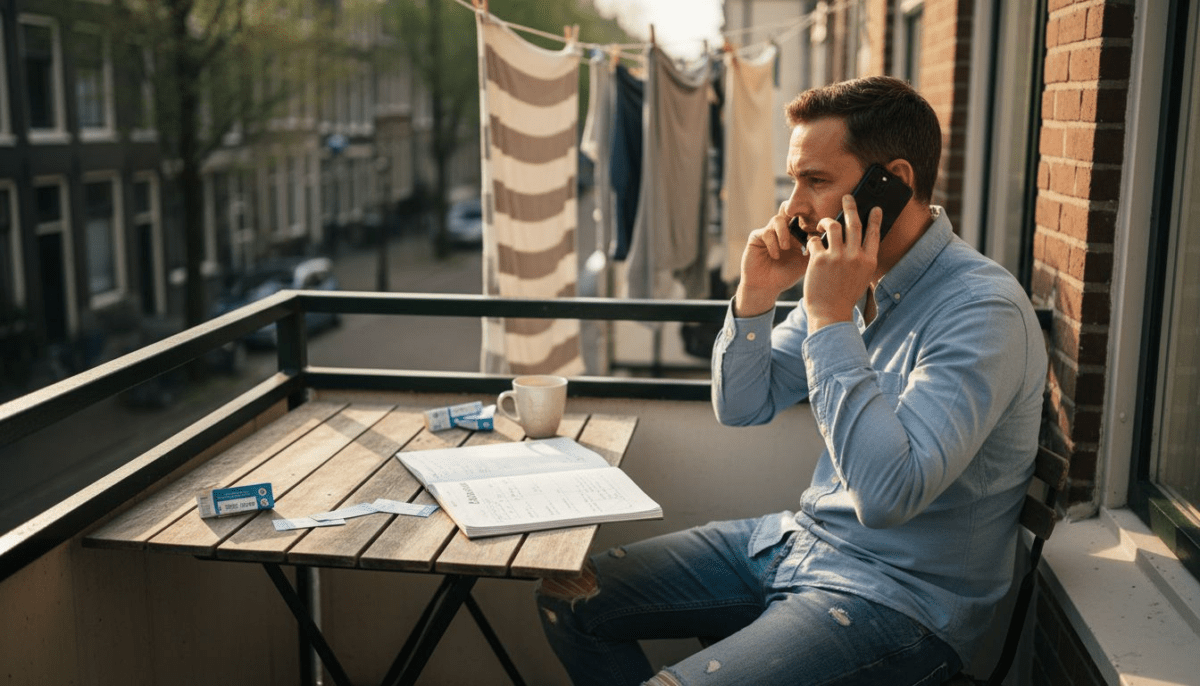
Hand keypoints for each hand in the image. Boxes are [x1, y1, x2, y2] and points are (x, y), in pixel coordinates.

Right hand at [734, 202, 809, 316]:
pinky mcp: (756, 237)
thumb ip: (814, 250)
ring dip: (784, 233)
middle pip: (789, 210)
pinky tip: (775, 256)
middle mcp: (782, 231)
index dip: (810, 220)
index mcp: (796, 235)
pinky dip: (773, 243)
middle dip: (796, 216)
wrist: (764, 288)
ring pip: (778, 219)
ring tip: (786, 248)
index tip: (818, 229)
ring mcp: (769, 232)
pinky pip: (766, 232)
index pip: (803, 219)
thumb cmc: (785, 277)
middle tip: (802, 227)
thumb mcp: (804, 264)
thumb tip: (829, 238)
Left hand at [803, 194, 881, 330]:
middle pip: (854, 224)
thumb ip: (861, 261)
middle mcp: (855, 256)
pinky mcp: (819, 259)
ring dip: (827, 221)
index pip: (874, 234)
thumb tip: (859, 244)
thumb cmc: (844, 297)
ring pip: (833, 227)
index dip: (875, 219)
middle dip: (851, 207)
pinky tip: (810, 244)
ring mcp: (837, 257)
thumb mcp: (861, 278)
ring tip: (823, 222)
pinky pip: (815, 240)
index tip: (875, 208)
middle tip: (847, 197)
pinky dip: (812, 240)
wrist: (830, 313)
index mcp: (868, 261)